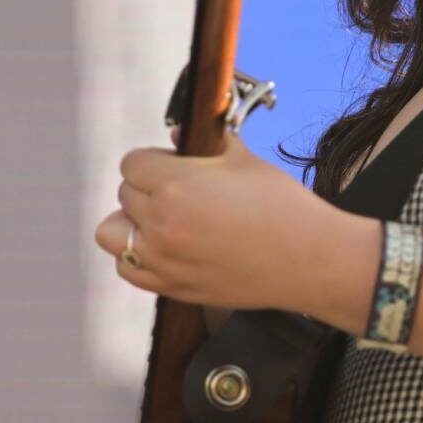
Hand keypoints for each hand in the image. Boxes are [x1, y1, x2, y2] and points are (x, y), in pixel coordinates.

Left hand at [93, 126, 338, 312]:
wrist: (310, 260)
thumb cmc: (282, 206)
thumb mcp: (243, 160)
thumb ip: (205, 142)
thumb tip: (174, 134)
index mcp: (175, 187)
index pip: (132, 163)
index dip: (154, 160)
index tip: (175, 164)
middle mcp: (161, 225)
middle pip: (124, 194)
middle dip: (148, 187)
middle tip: (182, 190)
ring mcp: (163, 261)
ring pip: (112, 232)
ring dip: (130, 221)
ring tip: (163, 220)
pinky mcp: (172, 287)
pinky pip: (127, 269)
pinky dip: (137, 256)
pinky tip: (166, 247)